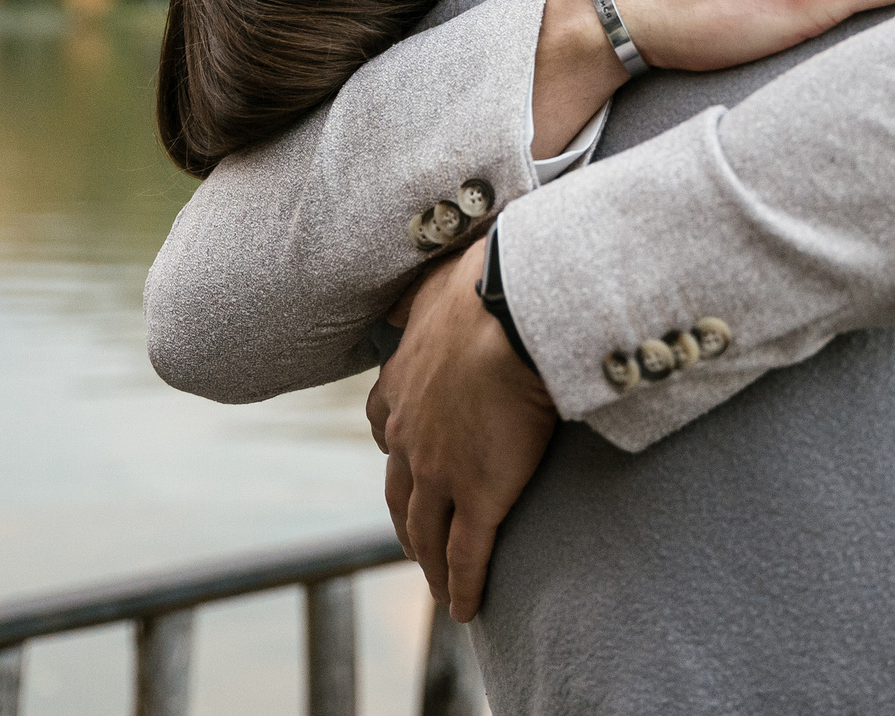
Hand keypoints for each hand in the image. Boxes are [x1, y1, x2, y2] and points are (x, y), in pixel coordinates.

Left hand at [368, 240, 555, 620]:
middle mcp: (408, 436)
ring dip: (428, 562)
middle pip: (399, 493)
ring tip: (437, 585)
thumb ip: (422, 298)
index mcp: (399, 385)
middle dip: (407, 521)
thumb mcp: (435, 285)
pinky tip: (464, 610)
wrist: (510, 315)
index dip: (395, 452)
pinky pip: (465, 555)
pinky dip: (461, 586)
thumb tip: (408, 296)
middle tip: (415, 542)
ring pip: (426, 532)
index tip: (406, 464)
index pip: (384, 428)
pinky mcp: (478, 497)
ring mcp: (439, 472)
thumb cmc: (482, 287)